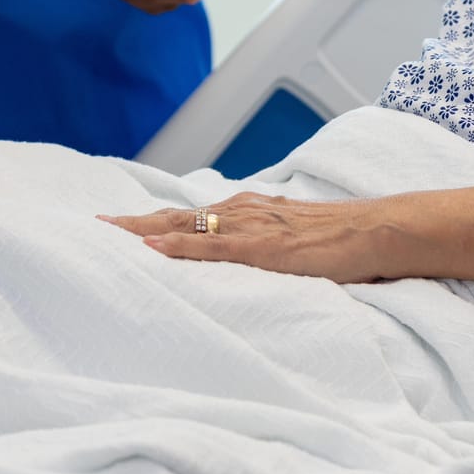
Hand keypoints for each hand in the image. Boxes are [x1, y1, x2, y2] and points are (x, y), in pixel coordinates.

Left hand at [100, 193, 392, 282]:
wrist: (379, 231)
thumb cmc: (343, 239)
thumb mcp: (293, 238)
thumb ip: (263, 245)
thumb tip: (241, 262)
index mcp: (249, 211)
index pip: (189, 217)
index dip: (151, 222)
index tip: (116, 226)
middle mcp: (243, 210)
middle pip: (175, 217)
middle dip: (133, 223)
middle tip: (94, 226)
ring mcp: (252, 226)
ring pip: (185, 226)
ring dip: (144, 231)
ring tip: (108, 235)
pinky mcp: (265, 248)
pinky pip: (213, 247)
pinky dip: (179, 248)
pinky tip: (152, 250)